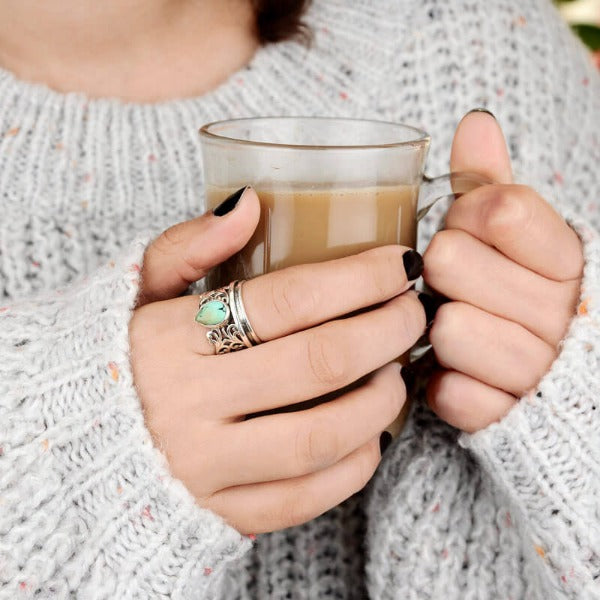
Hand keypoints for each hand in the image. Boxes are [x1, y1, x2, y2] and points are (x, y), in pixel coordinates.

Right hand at [130, 187, 425, 533]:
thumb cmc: (119, 351)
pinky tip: (371, 435)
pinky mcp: (218, 511)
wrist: (71, 434)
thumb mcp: (138, 288)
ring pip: (321, 436)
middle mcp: (187, 405)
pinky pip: (303, 498)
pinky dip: (354, 466)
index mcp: (171, 338)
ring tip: (396, 371)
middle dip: (388, 331)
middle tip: (413, 312)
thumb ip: (188, 243)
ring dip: (380, 400)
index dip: (361, 277)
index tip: (401, 263)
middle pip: (320, 363)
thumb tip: (250, 202)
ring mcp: (203, 466)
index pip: (291, 300)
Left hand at [424, 111, 583, 432]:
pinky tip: (460, 375)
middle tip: (454, 285)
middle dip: (441, 271)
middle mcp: (560, 313)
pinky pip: (451, 392)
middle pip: (449, 262)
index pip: (500, 209)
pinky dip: (442, 383)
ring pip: (448, 327)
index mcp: (569, 258)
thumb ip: (492, 184)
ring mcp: (537, 371)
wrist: (547, 381)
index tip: (467, 230)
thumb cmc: (516, 291)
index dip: (465, 215)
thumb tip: (474, 123)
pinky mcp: (505, 417)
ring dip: (439, 328)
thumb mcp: (514, 235)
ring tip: (458, 329)